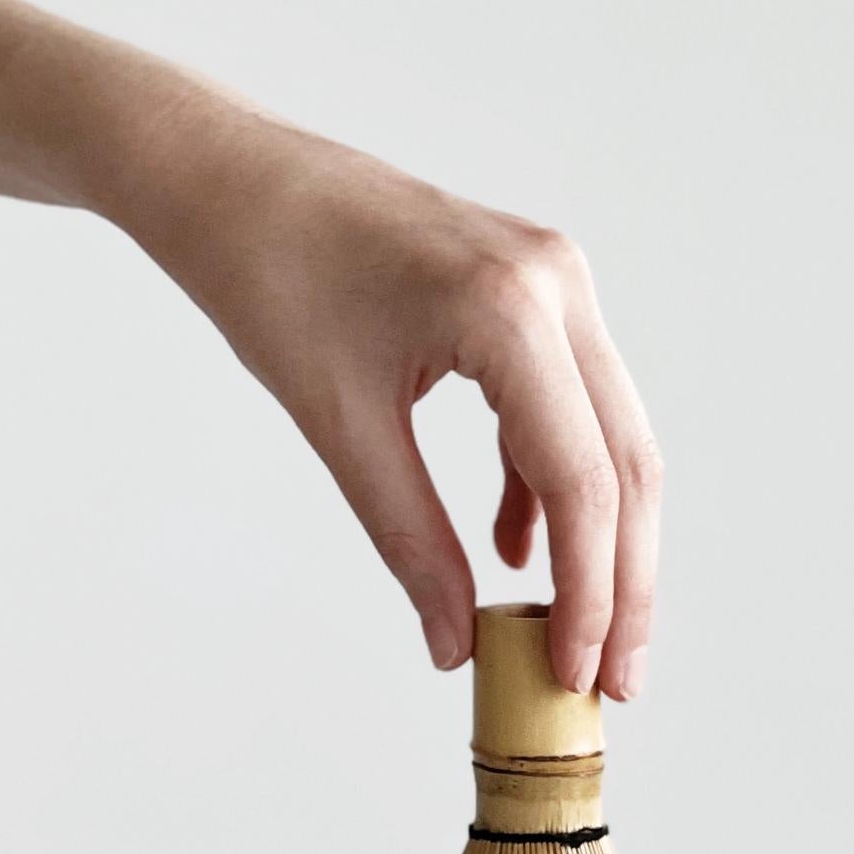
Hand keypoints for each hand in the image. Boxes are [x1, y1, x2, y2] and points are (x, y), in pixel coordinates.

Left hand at [115, 100, 660, 693]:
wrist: (227, 174)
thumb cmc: (266, 275)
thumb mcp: (339, 423)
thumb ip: (411, 537)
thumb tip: (457, 644)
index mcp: (509, 312)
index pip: (583, 481)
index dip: (592, 593)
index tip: (579, 676)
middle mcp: (557, 286)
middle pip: (626, 464)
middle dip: (623, 582)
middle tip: (613, 679)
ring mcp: (557, 281)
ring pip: (613, 439)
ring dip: (602, 540)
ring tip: (582, 633)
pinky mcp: (538, 291)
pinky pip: (572, 405)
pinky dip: (555, 483)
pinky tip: (519, 549)